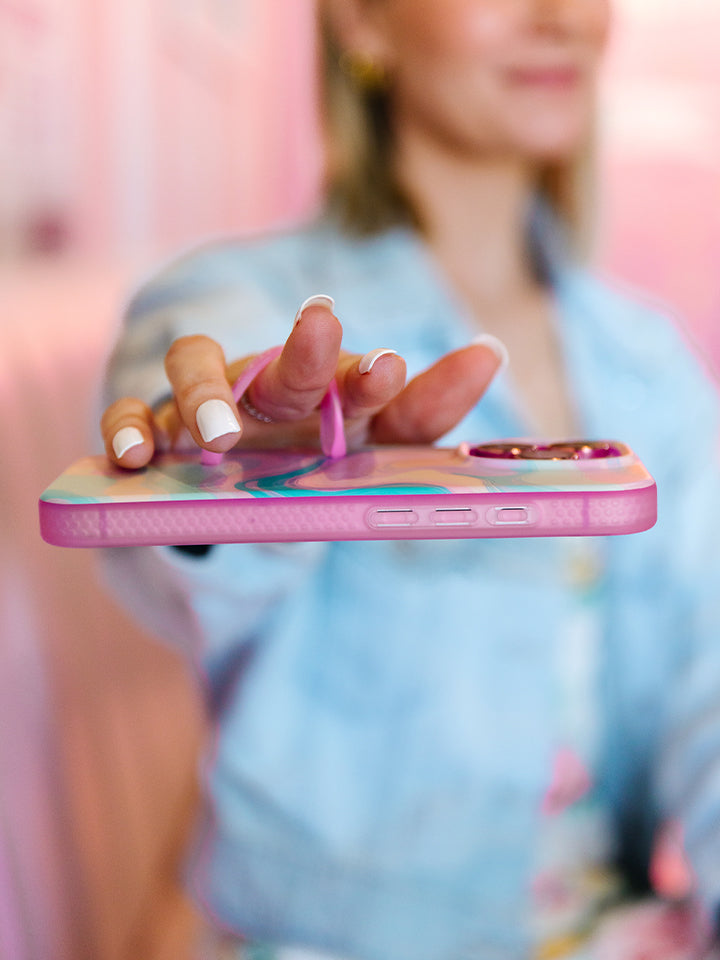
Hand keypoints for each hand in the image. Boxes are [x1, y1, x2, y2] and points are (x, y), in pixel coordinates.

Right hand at [101, 298, 504, 469]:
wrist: (237, 484)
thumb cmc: (315, 454)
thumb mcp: (377, 447)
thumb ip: (428, 411)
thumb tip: (492, 349)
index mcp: (332, 397)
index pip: (364, 384)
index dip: (378, 378)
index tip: (392, 367)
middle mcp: (271, 391)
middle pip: (285, 365)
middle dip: (304, 353)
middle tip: (321, 329)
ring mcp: (211, 404)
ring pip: (196, 369)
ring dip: (206, 393)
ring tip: (221, 433)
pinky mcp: (158, 427)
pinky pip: (132, 414)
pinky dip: (129, 426)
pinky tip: (136, 454)